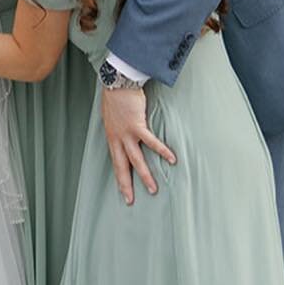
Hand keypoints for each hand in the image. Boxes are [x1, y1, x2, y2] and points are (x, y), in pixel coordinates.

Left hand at [100, 85, 175, 203]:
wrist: (116, 83)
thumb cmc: (115, 98)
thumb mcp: (112, 118)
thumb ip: (119, 130)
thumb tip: (125, 136)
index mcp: (112, 139)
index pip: (116, 163)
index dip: (120, 178)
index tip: (124, 193)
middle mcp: (117, 139)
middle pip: (122, 167)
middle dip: (126, 185)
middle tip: (130, 200)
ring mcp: (126, 134)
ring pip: (136, 160)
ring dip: (145, 175)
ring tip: (153, 189)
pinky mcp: (137, 126)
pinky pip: (151, 141)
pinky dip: (161, 150)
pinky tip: (171, 159)